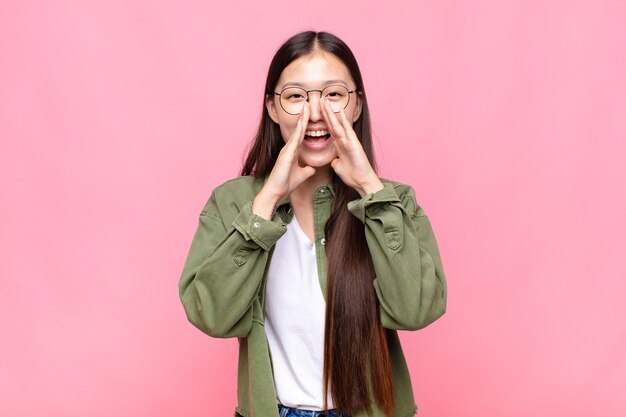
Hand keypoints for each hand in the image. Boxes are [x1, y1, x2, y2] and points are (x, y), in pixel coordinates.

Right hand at [253, 103, 315, 218]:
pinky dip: (299, 131)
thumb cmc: (285, 184)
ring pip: (296, 132)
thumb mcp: (301, 176)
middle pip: (298, 129)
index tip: (311, 114)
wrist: (275, 192)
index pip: (301, 135)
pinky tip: (303, 122)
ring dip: (301, 119)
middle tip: (308, 103)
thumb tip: (313, 169)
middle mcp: (289, 149)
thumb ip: (307, 171)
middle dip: (303, 117)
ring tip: (306, 107)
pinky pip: (294, 140)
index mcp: (293, 152)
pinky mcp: (286, 155)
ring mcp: (287, 151)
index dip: (306, 124)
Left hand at [321, 98, 383, 196]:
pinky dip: (344, 121)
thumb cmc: (353, 175)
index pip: (330, 130)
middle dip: (326, 112)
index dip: (323, 120)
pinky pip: (347, 130)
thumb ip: (336, 162)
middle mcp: (344, 141)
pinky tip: (340, 112)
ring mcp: (349, 141)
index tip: (317, 111)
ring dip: (331, 113)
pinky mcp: (354, 144)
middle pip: (333, 124)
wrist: (362, 181)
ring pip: (338, 124)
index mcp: (340, 145)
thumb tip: (334, 161)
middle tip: (320, 100)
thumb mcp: (339, 167)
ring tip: (325, 101)